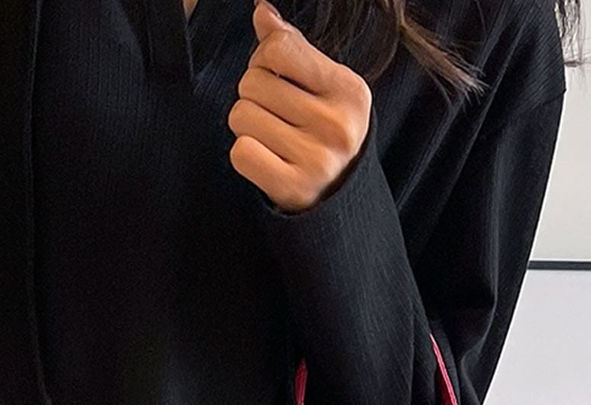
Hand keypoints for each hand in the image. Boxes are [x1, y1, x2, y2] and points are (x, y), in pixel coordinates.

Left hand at [228, 0, 372, 212]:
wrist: (340, 200)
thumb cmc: (327, 135)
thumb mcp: (323, 88)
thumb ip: (293, 48)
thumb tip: (262, 12)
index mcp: (349, 91)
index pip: (278, 47)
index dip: (264, 59)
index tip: (277, 79)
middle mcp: (337, 126)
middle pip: (252, 81)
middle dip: (254, 96)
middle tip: (275, 116)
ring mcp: (316, 160)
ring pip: (241, 115)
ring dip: (247, 126)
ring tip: (272, 139)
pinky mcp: (293, 188)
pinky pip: (241, 153)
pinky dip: (246, 155)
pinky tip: (267, 160)